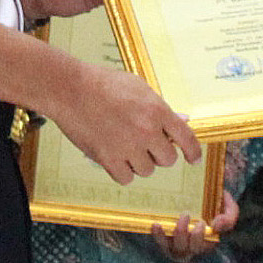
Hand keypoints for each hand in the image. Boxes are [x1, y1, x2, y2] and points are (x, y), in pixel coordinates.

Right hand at [52, 64, 201, 184]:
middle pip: (167, 159)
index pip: (187, 138)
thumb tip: (183, 120)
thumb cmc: (103, 83)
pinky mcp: (108, 159)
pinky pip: (126, 179)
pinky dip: (122, 172)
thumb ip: (161, 106)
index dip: (193, 152)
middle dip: (159, 153)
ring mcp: (127, 146)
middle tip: (145, 144)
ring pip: (147, 170)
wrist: (70, 89)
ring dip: (139, 162)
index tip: (192, 159)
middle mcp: (146, 131)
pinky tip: (115, 157)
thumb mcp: (138, 87)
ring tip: (125, 145)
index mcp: (157, 110)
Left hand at [152, 191, 234, 261]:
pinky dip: (158, 236)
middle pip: (188, 250)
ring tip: (171, 220)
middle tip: (187, 215)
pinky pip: (162, 243)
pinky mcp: (167, 238)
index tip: (201, 223)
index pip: (206, 246)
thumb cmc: (217, 203)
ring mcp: (179, 243)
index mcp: (209, 241)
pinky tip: (156, 224)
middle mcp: (193, 246)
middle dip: (186, 235)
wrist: (203, 195)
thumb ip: (229, 218)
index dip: (200, 238)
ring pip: (175, 250)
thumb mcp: (229, 208)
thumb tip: (216, 226)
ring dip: (171, 237)